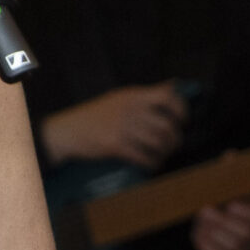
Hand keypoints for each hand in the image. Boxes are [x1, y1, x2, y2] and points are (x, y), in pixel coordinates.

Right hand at [39, 84, 186, 168]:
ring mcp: (123, 128)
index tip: (182, 121)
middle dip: (174, 139)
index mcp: (132, 96)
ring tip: (161, 154)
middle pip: (167, 125)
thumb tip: (173, 85)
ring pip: (158, 143)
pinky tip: (150, 164)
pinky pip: (144, 157)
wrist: (67, 131)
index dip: (181, 110)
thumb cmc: (93, 115)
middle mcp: (130, 110)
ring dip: (165, 152)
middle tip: (172, 144)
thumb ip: (145, 94)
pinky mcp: (116, 145)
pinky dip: (151, 163)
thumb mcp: (118, 98)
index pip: (168, 97)